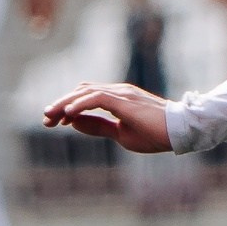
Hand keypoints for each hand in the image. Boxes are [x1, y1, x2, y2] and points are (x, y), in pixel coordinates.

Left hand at [41, 82, 173, 153]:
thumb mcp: (121, 133)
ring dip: (65, 104)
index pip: (84, 96)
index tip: (53, 122)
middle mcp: (118, 91)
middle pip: (80, 91)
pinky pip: (97, 98)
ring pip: (85, 92)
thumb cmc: (156, 134)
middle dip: (60, 105)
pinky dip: (80, 105)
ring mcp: (122, 94)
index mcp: (117, 98)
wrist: (181, 132)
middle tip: (45, 120)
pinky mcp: (125, 101)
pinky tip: (68, 115)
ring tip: (50, 116)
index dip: (66, 107)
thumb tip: (74, 123)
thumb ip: (98, 126)